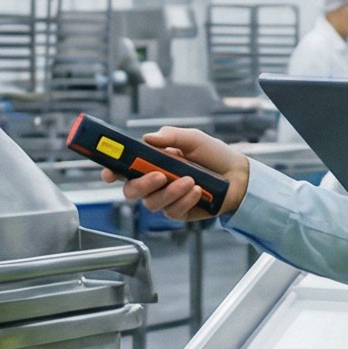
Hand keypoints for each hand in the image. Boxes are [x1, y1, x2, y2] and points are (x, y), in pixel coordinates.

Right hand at [107, 126, 249, 220]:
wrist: (238, 175)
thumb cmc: (213, 155)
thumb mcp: (193, 139)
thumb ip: (171, 136)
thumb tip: (148, 138)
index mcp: (152, 162)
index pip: (125, 169)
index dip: (112, 172)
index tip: (109, 173)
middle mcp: (155, 182)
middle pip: (131, 191)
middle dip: (141, 184)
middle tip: (159, 176)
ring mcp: (166, 199)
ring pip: (152, 203)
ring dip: (170, 192)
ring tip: (190, 180)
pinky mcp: (180, 212)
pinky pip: (172, 211)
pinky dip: (184, 200)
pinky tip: (198, 190)